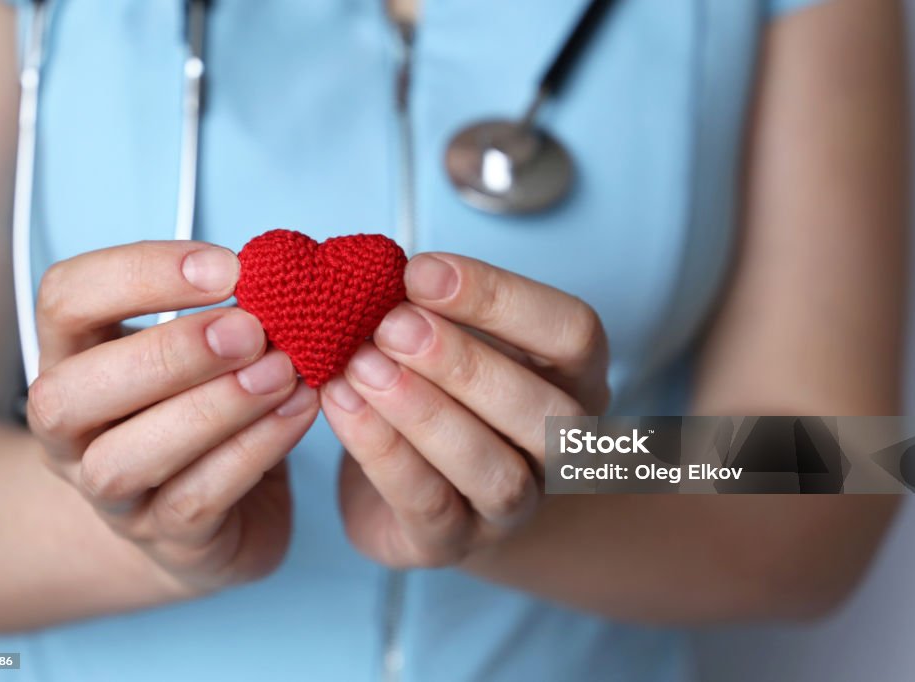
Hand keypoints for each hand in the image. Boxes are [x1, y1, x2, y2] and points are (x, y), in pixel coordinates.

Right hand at [26, 241, 318, 595]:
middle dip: (166, 354)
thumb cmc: (208, 409)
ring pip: (125, 459)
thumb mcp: (204, 353)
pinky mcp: (168, 540)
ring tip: (282, 372)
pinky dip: (252, 450)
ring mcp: (110, 495)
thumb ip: (227, 313)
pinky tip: (300, 411)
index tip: (227, 267)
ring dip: (211, 408)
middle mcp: (71, 432)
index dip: (136, 275)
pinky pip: (195, 500)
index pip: (63, 300)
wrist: (217, 516)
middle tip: (251, 329)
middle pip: (67, 393)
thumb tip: (285, 274)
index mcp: (74, 359)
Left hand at [320, 253, 609, 567]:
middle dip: (463, 363)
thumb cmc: (441, 393)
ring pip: (494, 471)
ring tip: (361, 366)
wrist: (420, 487)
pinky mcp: (454, 544)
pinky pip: (429, 505)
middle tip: (391, 325)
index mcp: (574, 379)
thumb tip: (374, 273)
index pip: (573, 332)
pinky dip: (383, 452)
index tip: (421, 272)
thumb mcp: (449, 341)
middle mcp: (560, 448)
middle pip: (542, 410)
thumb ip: (431, 309)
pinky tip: (341, 405)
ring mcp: (515, 507)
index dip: (502, 298)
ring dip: (425, 414)